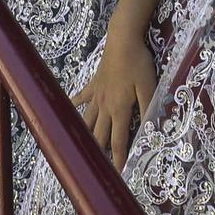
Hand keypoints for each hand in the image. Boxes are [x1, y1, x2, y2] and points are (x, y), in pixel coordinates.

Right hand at [73, 30, 155, 168]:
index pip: (118, 141)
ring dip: (85, 137)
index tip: (115, 175)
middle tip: (95, 171)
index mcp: (120, 109)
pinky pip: (81, 98)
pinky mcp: (93, 84)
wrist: (123, 40)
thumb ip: (148, 108)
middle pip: (100, 136)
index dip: (117, 159)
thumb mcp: (149, 86)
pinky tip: (65, 113)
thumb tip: (148, 130)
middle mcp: (105, 106)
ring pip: (88, 122)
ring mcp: (97, 95)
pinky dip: (73, 106)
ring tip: (80, 152)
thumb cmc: (138, 63)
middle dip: (98, 155)